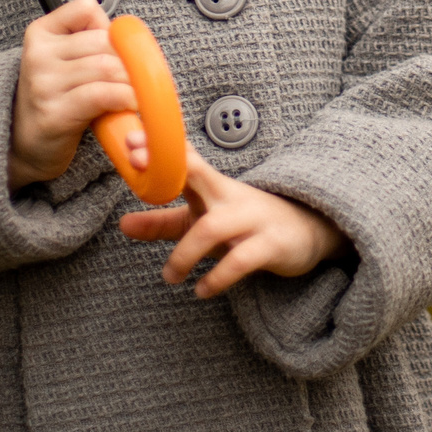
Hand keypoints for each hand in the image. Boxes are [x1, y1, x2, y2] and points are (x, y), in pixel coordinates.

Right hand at [8, 0, 146, 189]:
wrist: (28, 144)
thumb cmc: (56, 98)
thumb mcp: (63, 60)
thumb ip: (90, 40)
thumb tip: (130, 36)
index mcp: (40, 33)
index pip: (85, 8)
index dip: (107, 26)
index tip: (111, 48)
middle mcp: (38, 55)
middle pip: (104, 40)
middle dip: (127, 58)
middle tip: (133, 76)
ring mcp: (44, 84)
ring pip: (107, 66)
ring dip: (131, 81)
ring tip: (134, 91)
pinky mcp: (56, 113)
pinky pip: (102, 94)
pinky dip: (125, 97)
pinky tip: (129, 104)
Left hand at [118, 155, 347, 297]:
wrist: (309, 230)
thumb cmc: (245, 223)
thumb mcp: (203, 220)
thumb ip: (163, 223)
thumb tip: (122, 224)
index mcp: (214, 186)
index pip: (185, 160)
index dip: (159, 149)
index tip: (131, 141)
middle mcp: (231, 196)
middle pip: (200, 174)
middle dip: (170, 168)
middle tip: (137, 165)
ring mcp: (252, 219)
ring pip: (212, 228)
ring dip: (184, 254)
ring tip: (170, 277)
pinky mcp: (271, 244)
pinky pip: (240, 260)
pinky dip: (217, 278)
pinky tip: (202, 290)